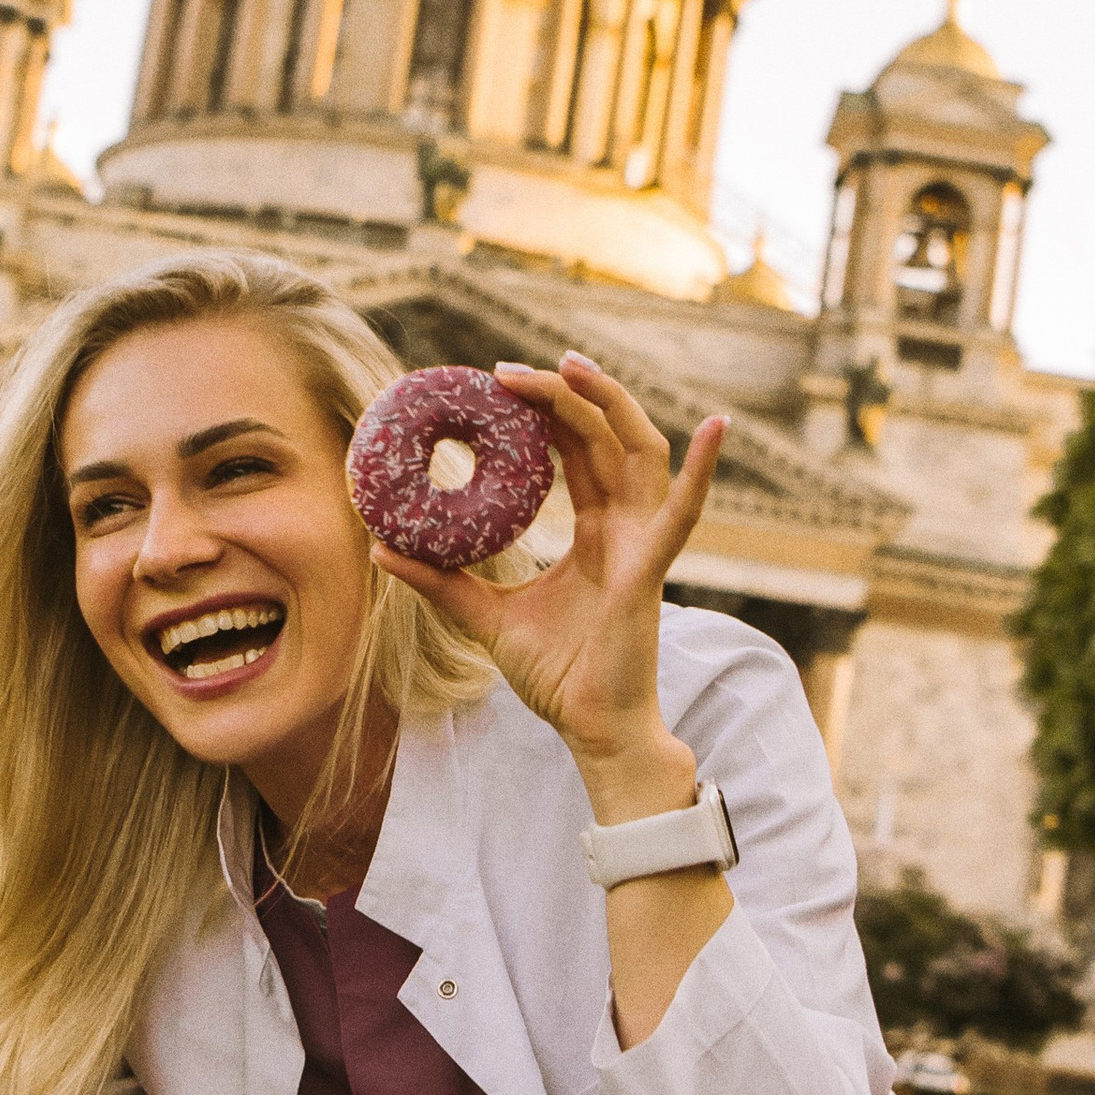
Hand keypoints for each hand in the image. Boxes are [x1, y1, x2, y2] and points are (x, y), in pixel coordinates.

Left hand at [370, 354, 724, 813]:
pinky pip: (684, 512)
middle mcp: (624, 526)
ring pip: (639, 451)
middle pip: (603, 437)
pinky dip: (703, 469)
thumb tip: (378, 548)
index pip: (575, 452)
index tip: (497, 384)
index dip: (546, 412)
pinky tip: (716, 426)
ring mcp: (644, 542)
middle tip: (508, 369)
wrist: (591, 728)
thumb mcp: (485, 617)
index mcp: (595, 532)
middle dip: (565, 393)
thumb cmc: (556, 676)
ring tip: (572, 366)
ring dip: (611, 403)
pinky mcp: (652, 568)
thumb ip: (440, 581)